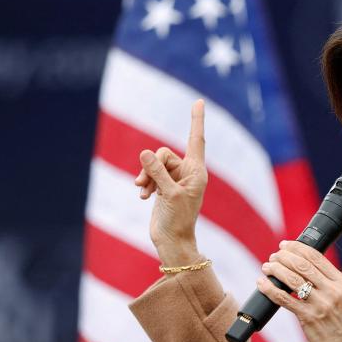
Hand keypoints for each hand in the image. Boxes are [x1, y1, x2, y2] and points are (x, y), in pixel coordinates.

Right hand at [135, 99, 206, 265]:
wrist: (171, 241)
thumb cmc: (177, 220)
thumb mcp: (168, 193)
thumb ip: (157, 172)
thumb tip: (145, 152)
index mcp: (196, 172)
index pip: (196, 140)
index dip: (196, 120)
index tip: (199, 101)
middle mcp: (187, 173)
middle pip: (164, 153)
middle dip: (151, 166)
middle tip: (146, 184)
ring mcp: (174, 180)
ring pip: (154, 164)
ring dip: (145, 176)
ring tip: (142, 190)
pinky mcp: (163, 187)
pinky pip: (150, 174)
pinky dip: (145, 183)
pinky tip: (142, 196)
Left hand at [256, 241, 341, 341]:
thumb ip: (329, 283)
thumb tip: (304, 268)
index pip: (317, 257)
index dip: (297, 248)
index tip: (285, 245)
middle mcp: (333, 291)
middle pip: (303, 265)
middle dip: (284, 257)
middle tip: (274, 256)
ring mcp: (321, 304)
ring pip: (292, 278)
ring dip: (275, 269)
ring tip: (267, 267)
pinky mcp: (309, 318)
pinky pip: (284, 298)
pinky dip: (270, 288)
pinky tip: (262, 283)